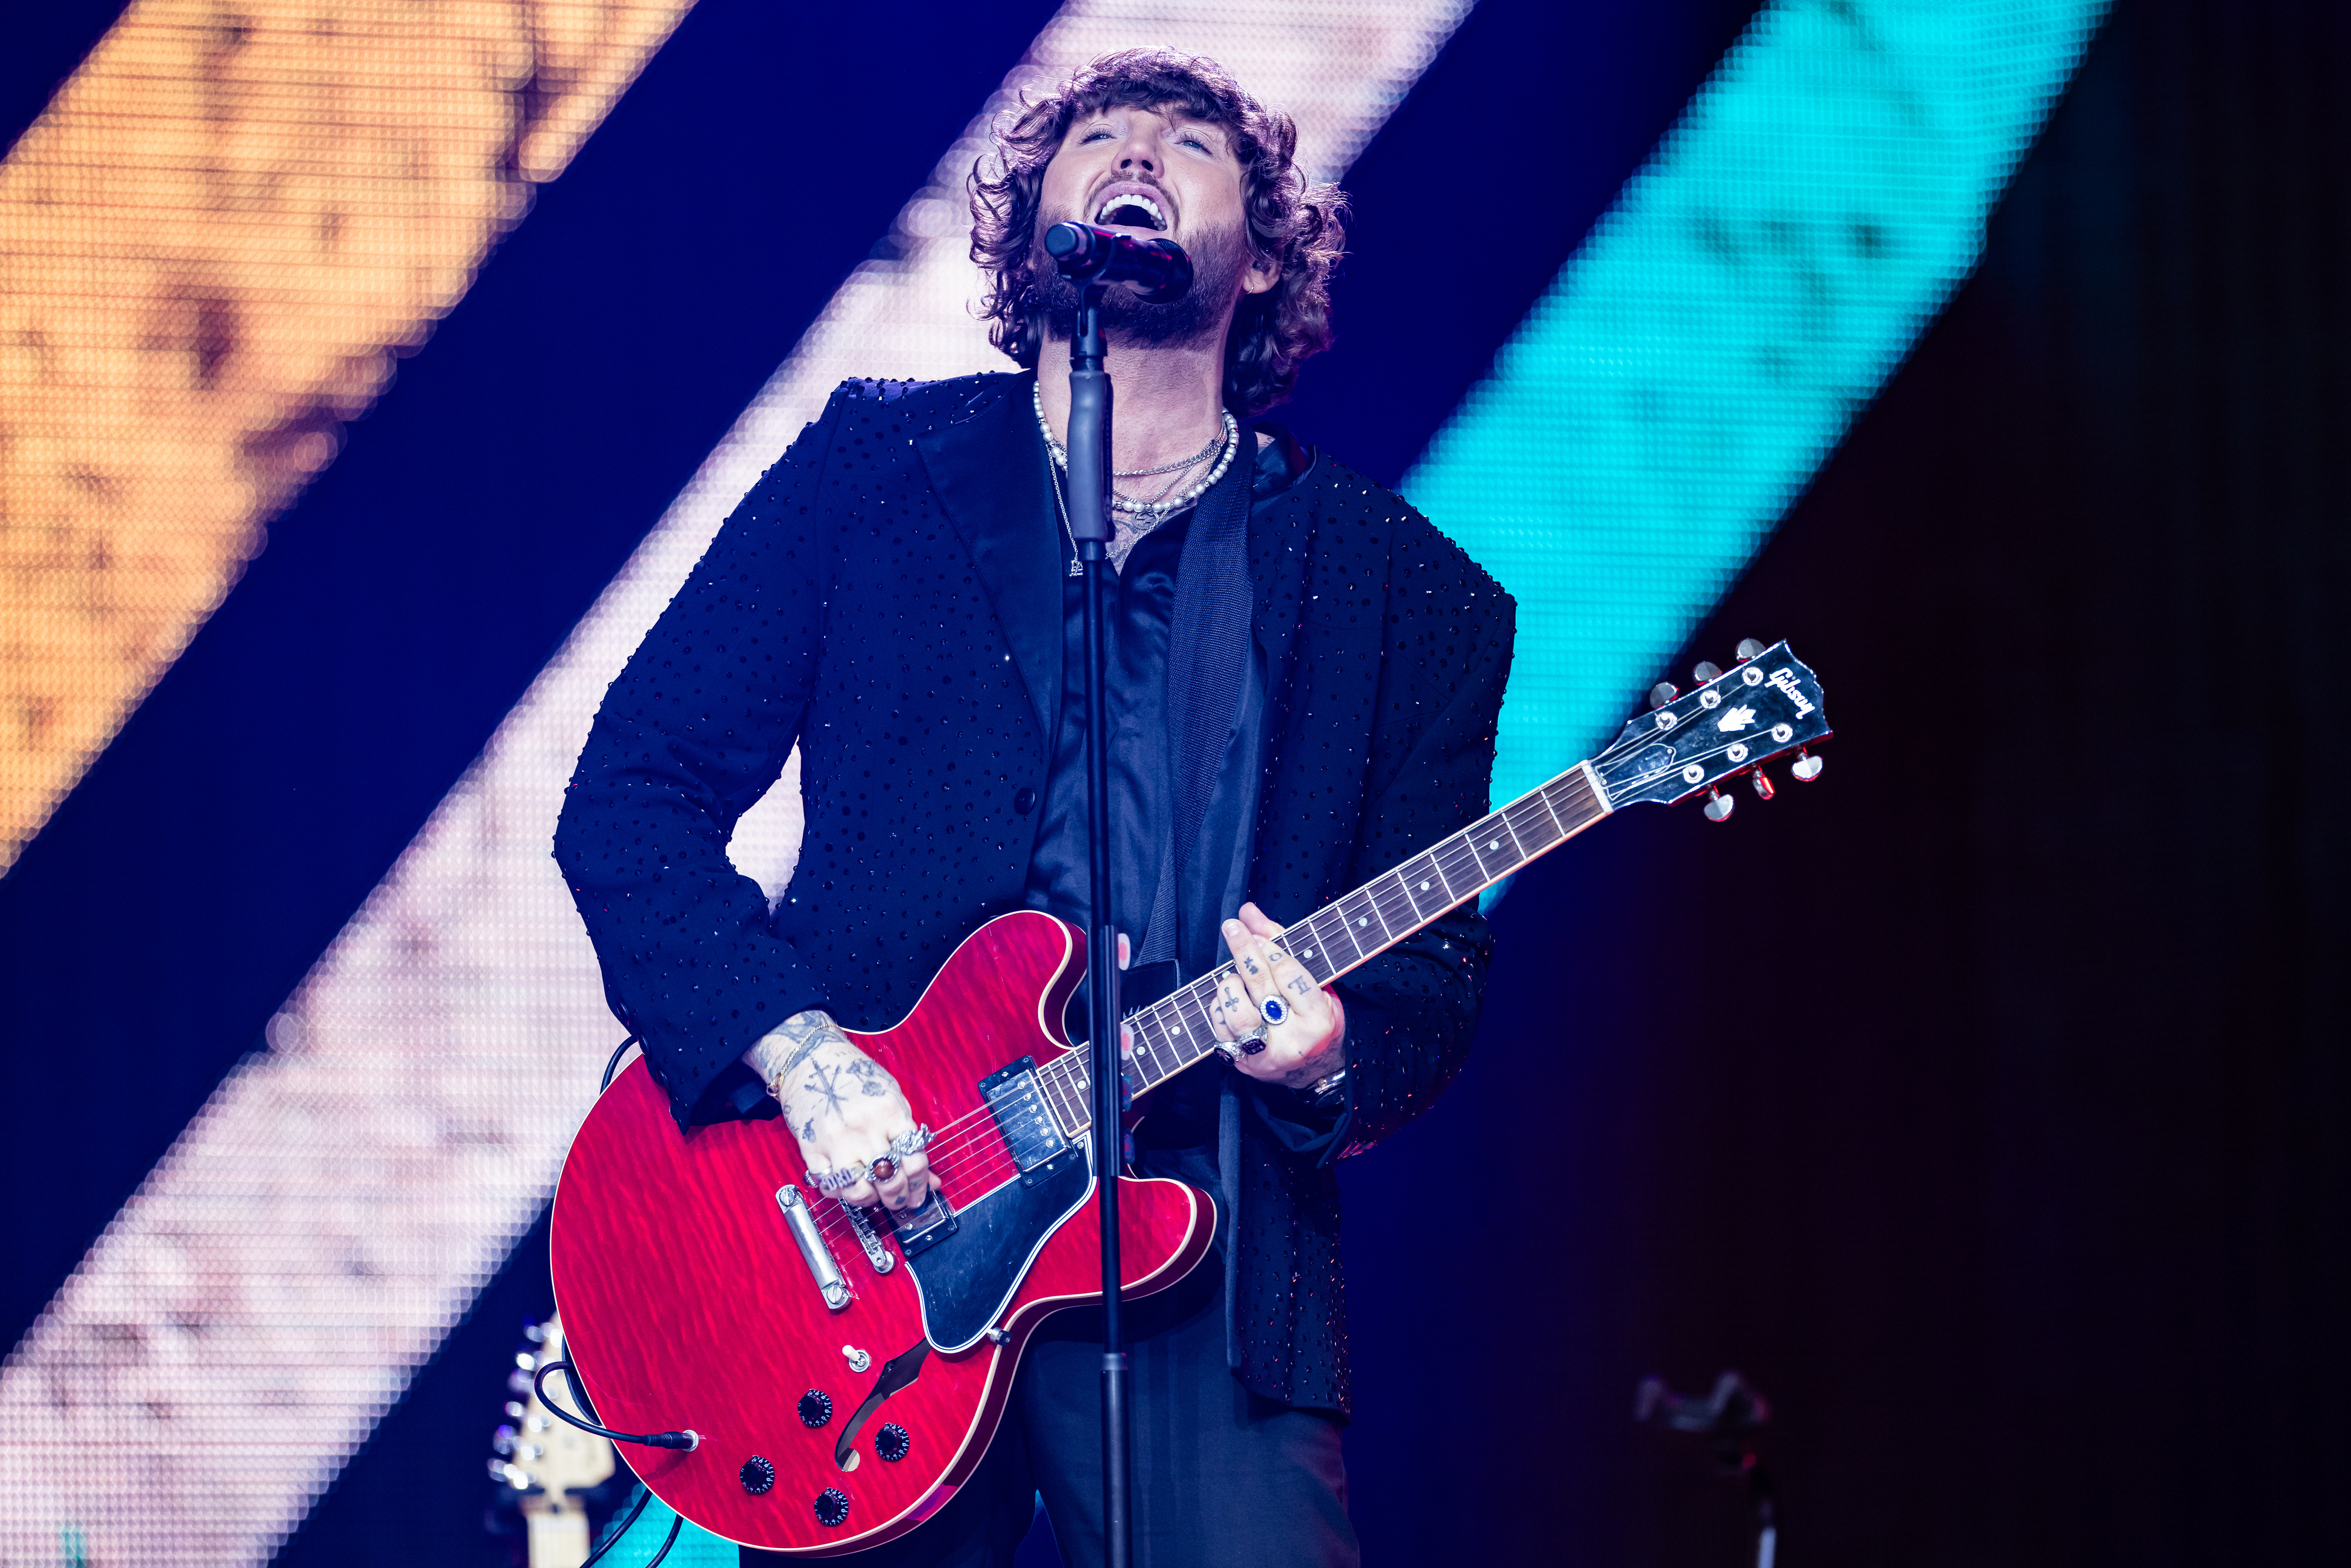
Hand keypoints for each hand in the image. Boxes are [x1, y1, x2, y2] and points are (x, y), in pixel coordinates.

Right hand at [743, 1011, 933, 1211]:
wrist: (811, 1059)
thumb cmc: (854, 1076)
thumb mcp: (891, 1097)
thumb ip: (908, 1135)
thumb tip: (927, 1176)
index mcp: (889, 1112)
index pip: (914, 1159)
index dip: (921, 1183)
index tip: (921, 1191)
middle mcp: (863, 1128)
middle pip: (888, 1179)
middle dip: (899, 1197)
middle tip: (901, 1201)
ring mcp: (835, 1141)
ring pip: (858, 1190)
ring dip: (870, 1200)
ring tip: (874, 1195)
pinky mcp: (811, 1149)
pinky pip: (829, 1186)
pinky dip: (842, 1193)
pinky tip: (849, 1186)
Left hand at [1210, 903, 1345, 1091]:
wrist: (1313, 1071)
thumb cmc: (1317, 1023)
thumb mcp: (1319, 985)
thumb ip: (1285, 946)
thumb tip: (1251, 913)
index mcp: (1318, 1019)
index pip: (1291, 976)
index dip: (1272, 951)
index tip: (1260, 936)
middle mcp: (1292, 1039)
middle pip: (1260, 987)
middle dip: (1244, 951)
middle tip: (1233, 929)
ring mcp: (1265, 1054)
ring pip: (1236, 1011)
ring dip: (1230, 984)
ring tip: (1235, 974)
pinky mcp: (1242, 1062)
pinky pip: (1220, 1028)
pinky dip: (1220, 1005)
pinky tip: (1229, 996)